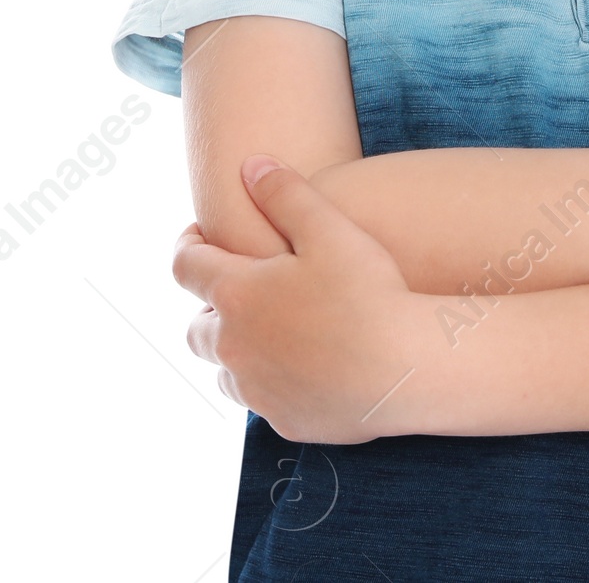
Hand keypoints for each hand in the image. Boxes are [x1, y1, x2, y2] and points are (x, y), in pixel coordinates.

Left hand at [172, 155, 436, 443]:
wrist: (404, 370)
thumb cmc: (368, 293)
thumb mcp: (329, 228)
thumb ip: (285, 193)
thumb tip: (251, 166)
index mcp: (237, 295)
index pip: (185, 266)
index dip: (188, 244)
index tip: (201, 234)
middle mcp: (234, 348)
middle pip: (195, 326)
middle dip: (210, 304)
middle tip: (238, 287)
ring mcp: (256, 391)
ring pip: (224, 370)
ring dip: (235, 349)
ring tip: (269, 330)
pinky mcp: (283, 421)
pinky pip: (261, 400)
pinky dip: (269, 381)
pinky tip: (302, 366)